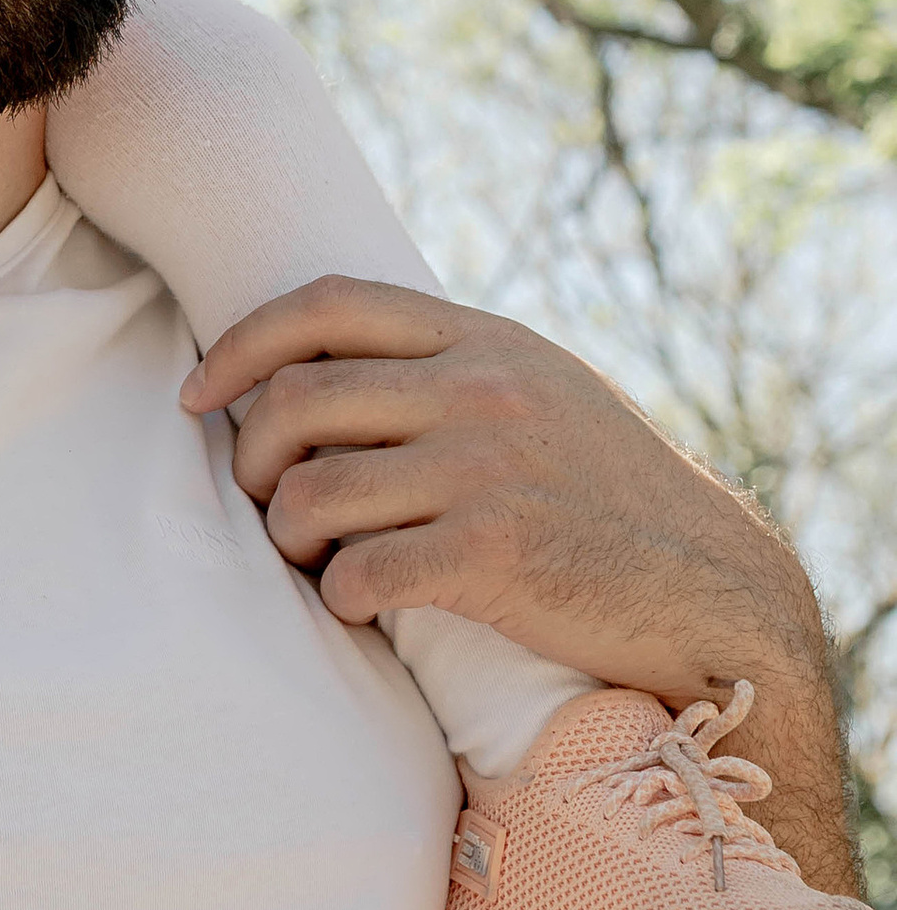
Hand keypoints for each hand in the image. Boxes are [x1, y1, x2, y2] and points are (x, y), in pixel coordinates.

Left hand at [181, 276, 828, 710]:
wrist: (709, 587)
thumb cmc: (609, 494)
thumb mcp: (543, 391)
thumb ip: (453, 364)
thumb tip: (328, 362)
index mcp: (483, 340)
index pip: (327, 305)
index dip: (244, 346)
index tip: (200, 395)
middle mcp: (480, 390)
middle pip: (298, 400)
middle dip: (250, 457)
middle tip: (257, 500)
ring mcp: (486, 469)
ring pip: (313, 491)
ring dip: (287, 534)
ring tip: (310, 557)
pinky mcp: (493, 554)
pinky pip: (360, 571)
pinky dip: (339, 596)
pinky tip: (359, 605)